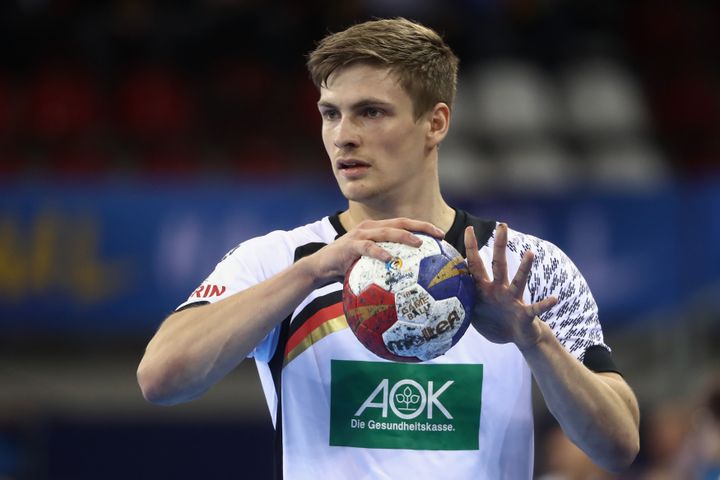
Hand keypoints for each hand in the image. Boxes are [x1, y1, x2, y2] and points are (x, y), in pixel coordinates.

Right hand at [307, 217, 444, 284]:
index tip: (441, 235)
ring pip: (387, 231)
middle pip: (401, 223)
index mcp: (377, 230)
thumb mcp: (368, 265)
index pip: (404, 224)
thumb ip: (385, 268)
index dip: (423, 227)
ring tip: (419, 244)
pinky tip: (390, 260)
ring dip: (404, 236)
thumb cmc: (346, 268)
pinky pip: (368, 248)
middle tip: (439, 235)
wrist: (320, 267)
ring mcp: (360, 235)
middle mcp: (371, 228)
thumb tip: (409, 284)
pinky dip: (380, 253)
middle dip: (421, 227)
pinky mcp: (351, 245)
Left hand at [464, 223, 557, 349]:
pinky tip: (554, 299)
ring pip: (519, 281)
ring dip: (524, 268)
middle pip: (499, 264)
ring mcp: (513, 300)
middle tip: (502, 225)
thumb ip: (460, 301)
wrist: (517, 338)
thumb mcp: (473, 312)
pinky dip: (545, 304)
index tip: (468, 228)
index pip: (476, 264)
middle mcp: (500, 289)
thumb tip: (440, 294)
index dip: (471, 248)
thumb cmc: (494, 323)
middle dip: (500, 245)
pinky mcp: (525, 314)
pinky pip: (535, 309)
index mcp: (484, 288)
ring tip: (530, 253)